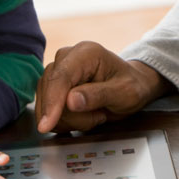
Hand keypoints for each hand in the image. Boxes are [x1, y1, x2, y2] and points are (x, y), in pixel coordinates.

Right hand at [35, 41, 171, 132]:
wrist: (132, 85)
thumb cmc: (132, 85)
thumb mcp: (125, 93)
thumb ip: (99, 95)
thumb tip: (70, 101)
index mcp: (86, 52)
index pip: (61, 77)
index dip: (52, 102)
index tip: (47, 125)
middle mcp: (68, 56)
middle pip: (50, 91)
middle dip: (71, 115)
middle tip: (99, 116)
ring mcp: (58, 69)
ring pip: (46, 102)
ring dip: (70, 119)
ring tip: (96, 114)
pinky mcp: (53, 84)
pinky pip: (46, 108)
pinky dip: (63, 120)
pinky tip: (84, 116)